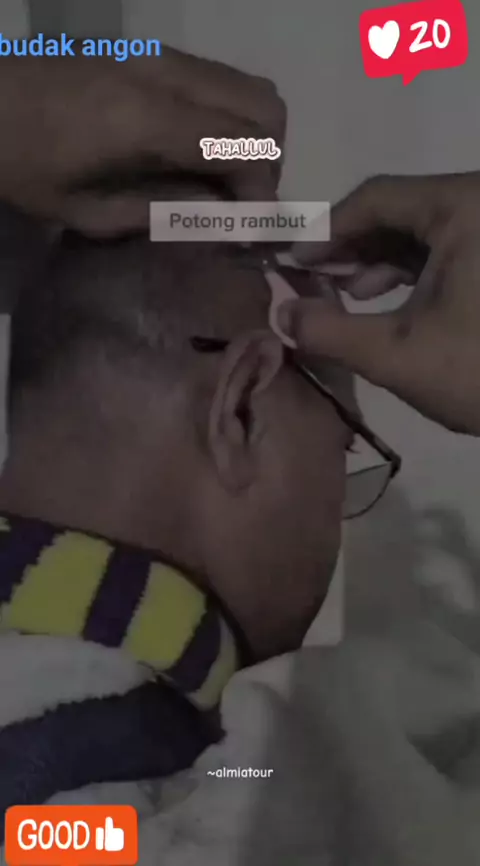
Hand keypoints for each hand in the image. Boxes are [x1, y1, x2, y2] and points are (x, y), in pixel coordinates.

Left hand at [0, 47, 284, 235]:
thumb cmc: (23, 166)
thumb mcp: (87, 214)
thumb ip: (161, 214)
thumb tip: (220, 218)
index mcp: (148, 120)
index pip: (244, 147)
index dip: (263, 191)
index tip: (253, 228)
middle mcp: (167, 75)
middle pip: (265, 109)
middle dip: (269, 162)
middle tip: (243, 202)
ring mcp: (161, 55)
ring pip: (251, 86)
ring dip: (254, 135)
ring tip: (226, 177)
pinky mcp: (151, 50)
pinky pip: (220, 77)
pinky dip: (231, 115)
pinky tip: (200, 148)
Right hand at [283, 173, 479, 434]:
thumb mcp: (398, 354)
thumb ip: (329, 332)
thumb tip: (280, 315)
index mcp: (464, 206)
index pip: (375, 198)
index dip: (325, 231)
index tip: (290, 262)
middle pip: (399, 210)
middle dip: (350, 248)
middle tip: (310, 282)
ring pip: (422, 231)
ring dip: (377, 262)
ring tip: (342, 296)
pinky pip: (446, 249)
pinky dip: (411, 272)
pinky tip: (383, 301)